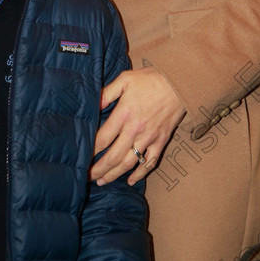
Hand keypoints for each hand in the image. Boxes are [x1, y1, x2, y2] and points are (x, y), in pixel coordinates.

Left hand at [90, 66, 185, 185]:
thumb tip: (93, 104)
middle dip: (99, 168)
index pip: (103, 138)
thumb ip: (108, 92)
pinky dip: (140, 174)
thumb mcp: (126, 79)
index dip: (91, 150)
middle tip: (87, 177)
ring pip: (129, 163)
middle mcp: (135, 129)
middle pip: (114, 156)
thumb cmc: (150, 79)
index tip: (81, 157)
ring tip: (102, 181)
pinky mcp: (161, 142)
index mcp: (124, 114)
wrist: (178, 84)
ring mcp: (149, 138)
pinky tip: (131, 180)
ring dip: (114, 174)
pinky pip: (149, 163)